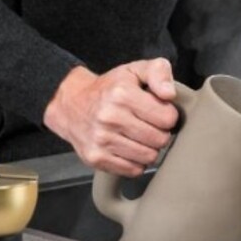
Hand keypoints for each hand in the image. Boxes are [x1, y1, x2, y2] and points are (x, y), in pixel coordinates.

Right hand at [44, 58, 181, 176]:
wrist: (71, 104)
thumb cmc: (109, 89)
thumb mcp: (135, 70)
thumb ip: (159, 73)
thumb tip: (169, 94)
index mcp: (122, 94)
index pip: (167, 118)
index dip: (168, 115)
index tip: (158, 112)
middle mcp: (110, 118)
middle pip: (160, 140)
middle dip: (160, 133)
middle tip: (149, 125)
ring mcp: (102, 140)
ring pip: (149, 157)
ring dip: (149, 148)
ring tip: (138, 136)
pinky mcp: (96, 158)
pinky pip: (133, 170)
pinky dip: (136, 162)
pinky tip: (128, 147)